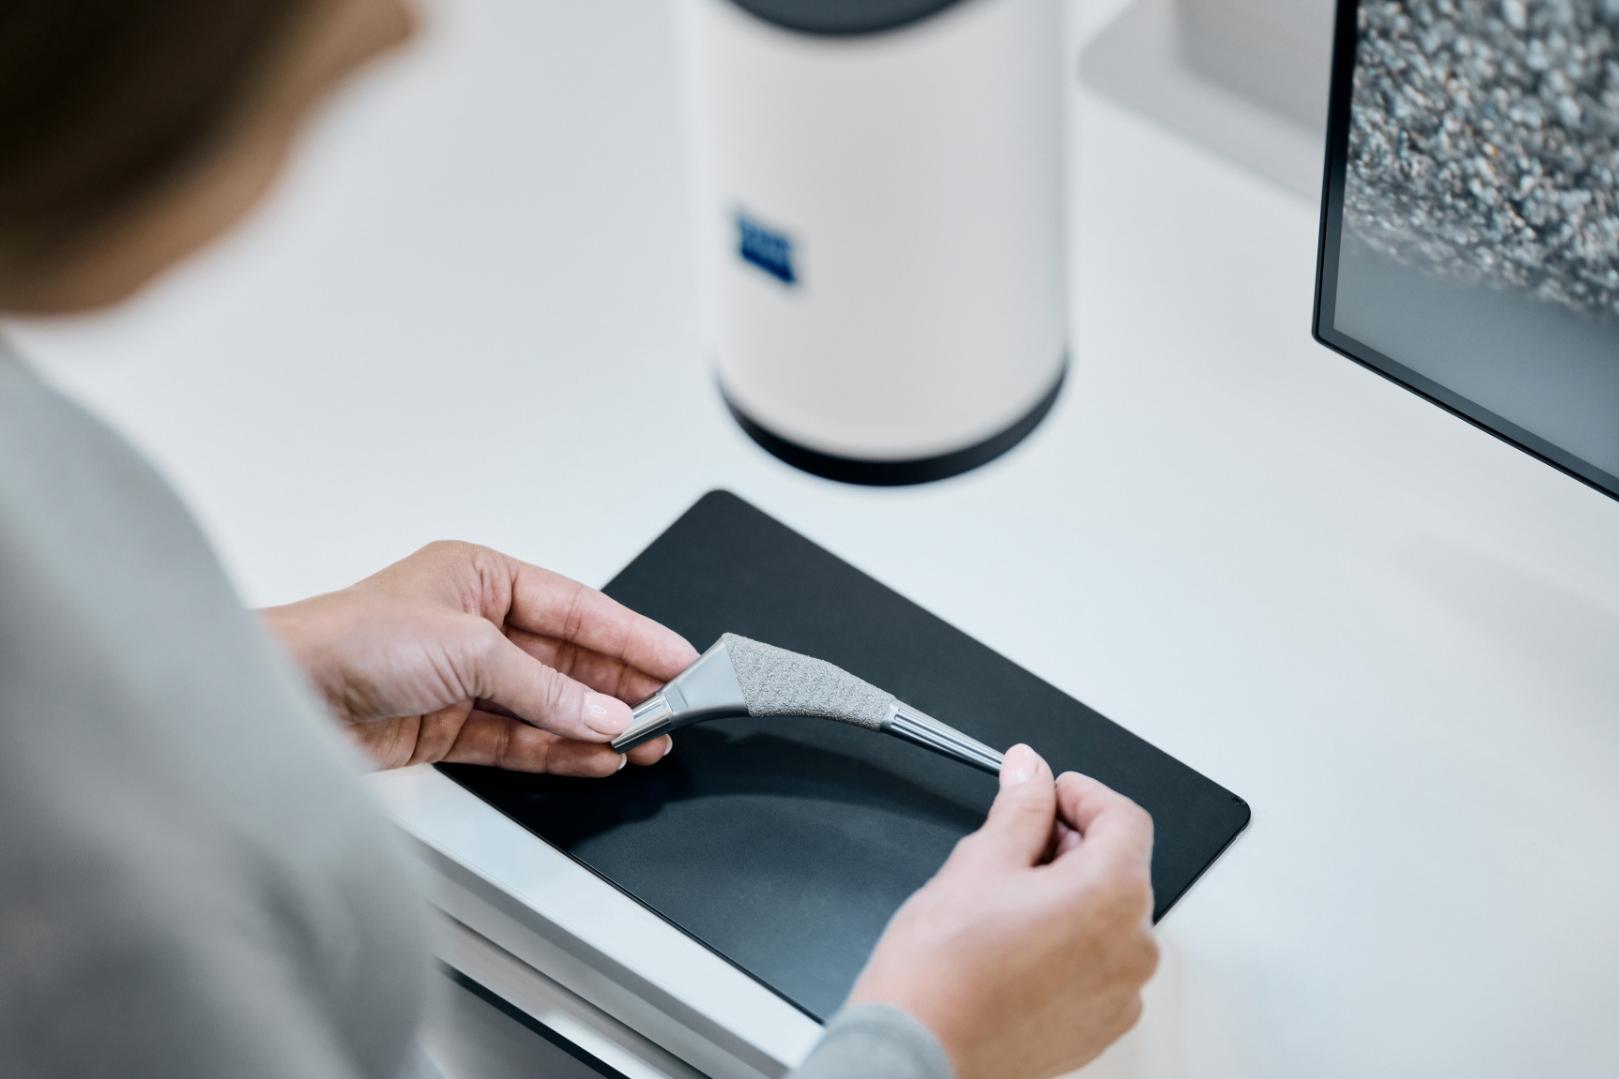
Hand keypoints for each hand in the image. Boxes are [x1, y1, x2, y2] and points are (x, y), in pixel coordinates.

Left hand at [263, 541, 698, 774]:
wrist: (283, 695)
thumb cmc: (349, 639)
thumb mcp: (468, 649)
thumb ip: (545, 687)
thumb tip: (603, 713)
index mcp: (481, 577)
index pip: (577, 607)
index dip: (632, 635)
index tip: (678, 660)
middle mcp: (475, 625)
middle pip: (568, 657)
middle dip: (621, 686)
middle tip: (673, 709)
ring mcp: (462, 679)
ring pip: (548, 703)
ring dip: (595, 724)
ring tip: (646, 742)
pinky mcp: (446, 727)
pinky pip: (519, 739)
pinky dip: (558, 750)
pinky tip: (595, 757)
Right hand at [847, 745, 1157, 1078]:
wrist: (918, 1050)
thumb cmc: (941, 971)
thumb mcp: (980, 861)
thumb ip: (1020, 807)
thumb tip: (1030, 771)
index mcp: (1113, 896)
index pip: (1125, 818)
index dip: (1083, 794)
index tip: (1048, 792)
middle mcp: (1133, 948)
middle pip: (1120, 868)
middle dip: (1071, 844)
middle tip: (1014, 844)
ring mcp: (1120, 994)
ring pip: (1108, 917)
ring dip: (1069, 894)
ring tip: (1006, 900)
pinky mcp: (1100, 1025)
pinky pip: (1099, 964)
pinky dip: (1069, 943)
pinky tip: (1015, 942)